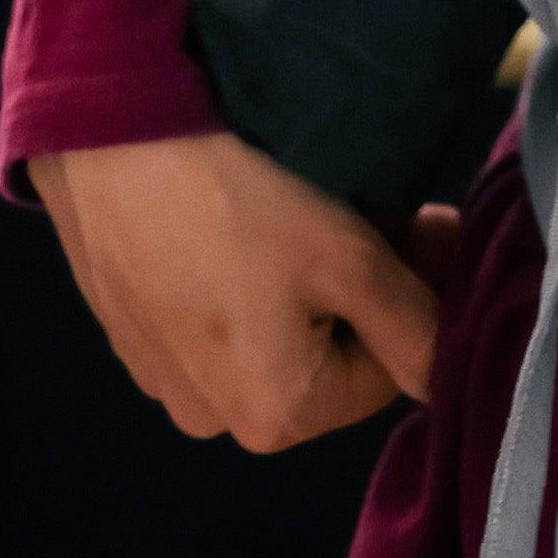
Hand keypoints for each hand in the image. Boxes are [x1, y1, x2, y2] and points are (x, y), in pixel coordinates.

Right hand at [28, 131, 448, 448]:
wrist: (108, 137)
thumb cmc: (237, 199)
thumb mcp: (350, 258)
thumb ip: (415, 327)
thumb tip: (449, 370)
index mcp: (275, 419)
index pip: (389, 371)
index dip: (419, 292)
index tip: (430, 220)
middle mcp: (213, 419)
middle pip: (328, 357)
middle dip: (362, 288)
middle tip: (376, 208)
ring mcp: (163, 377)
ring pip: (272, 334)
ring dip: (305, 282)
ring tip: (308, 205)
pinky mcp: (130, 332)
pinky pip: (216, 315)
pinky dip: (244, 274)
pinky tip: (241, 213)